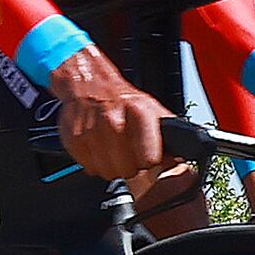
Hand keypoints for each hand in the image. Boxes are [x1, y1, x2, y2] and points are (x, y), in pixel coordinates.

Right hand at [52, 45, 167, 185]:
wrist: (89, 83)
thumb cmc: (121, 98)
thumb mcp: (151, 109)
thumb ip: (168, 132)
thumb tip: (181, 154)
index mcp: (138, 113)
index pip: (150, 159)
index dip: (150, 162)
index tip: (147, 159)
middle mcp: (113, 121)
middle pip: (128, 170)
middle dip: (130, 167)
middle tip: (128, 155)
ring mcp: (91, 131)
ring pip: (108, 172)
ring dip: (111, 167)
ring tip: (113, 151)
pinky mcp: (74, 139)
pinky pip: (88, 167)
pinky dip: (93, 162)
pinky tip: (98, 148)